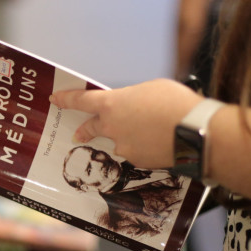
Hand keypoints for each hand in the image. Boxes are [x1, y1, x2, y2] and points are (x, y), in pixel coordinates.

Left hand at [50, 78, 203, 168]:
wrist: (195, 132)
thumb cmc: (176, 103)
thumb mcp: (151, 89)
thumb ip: (133, 98)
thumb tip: (131, 106)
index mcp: (112, 105)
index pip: (81, 101)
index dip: (66, 99)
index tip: (55, 99)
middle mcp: (112, 128)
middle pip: (92, 128)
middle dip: (85, 131)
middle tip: (79, 134)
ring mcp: (123, 147)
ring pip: (121, 141)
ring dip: (131, 136)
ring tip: (155, 128)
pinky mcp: (137, 162)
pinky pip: (138, 152)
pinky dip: (146, 147)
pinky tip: (163, 141)